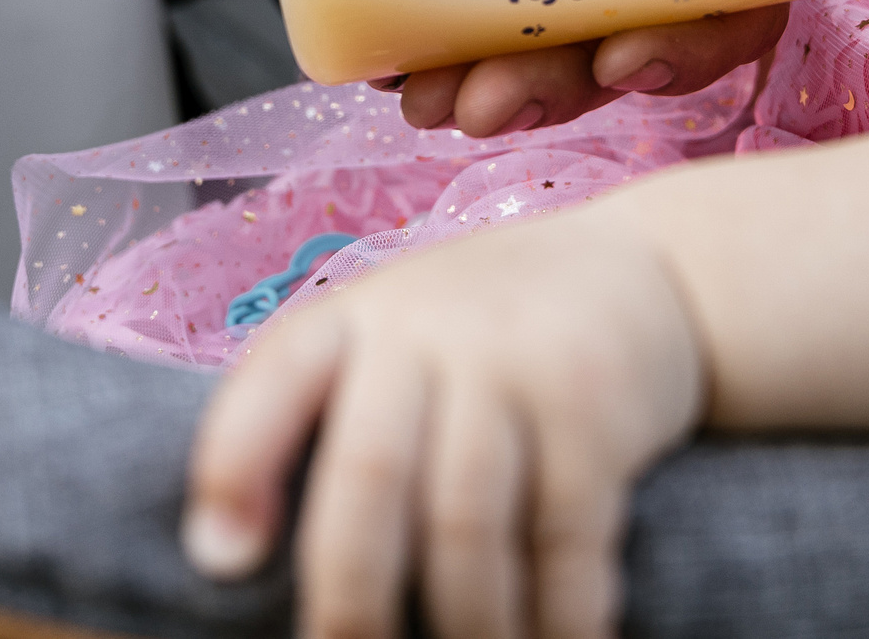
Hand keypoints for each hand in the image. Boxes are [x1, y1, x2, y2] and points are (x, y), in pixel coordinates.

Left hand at [183, 205, 704, 638]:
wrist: (649, 266)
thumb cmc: (489, 331)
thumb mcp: (399, 333)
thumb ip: (331, 414)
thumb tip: (238, 559)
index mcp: (356, 318)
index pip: (274, 380)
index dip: (233, 467)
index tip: (219, 561)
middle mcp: (428, 329)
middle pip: (370, 474)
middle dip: (351, 593)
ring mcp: (516, 362)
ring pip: (466, 524)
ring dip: (463, 624)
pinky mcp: (597, 406)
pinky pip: (566, 537)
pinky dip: (557, 613)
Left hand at [401, 0, 789, 136]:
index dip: (694, 46)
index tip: (621, 60)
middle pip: (638, 49)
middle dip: (563, 89)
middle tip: (489, 106)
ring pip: (567, 62)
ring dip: (505, 95)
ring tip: (432, 108)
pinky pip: (500, 42)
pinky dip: (453, 66)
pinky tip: (399, 77)